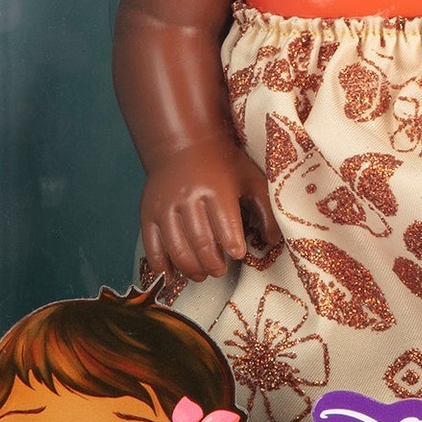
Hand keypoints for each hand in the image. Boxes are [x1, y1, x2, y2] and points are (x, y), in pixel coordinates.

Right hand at [140, 141, 278, 281]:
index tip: (238, 255)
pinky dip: (162, 267)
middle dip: (213, 264)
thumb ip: (264, 210)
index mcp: (216, 188)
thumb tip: (273, 241)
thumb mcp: (250, 179)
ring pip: (177, 248)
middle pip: (201, 242)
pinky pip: (152, 247)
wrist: (184, 145)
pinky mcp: (148, 213)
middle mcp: (188, 197)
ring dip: (191, 269)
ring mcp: (165, 206)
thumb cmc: (223, 165)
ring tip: (202, 273)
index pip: (226, 226)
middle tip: (220, 270)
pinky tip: (174, 275)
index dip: (233, 247)